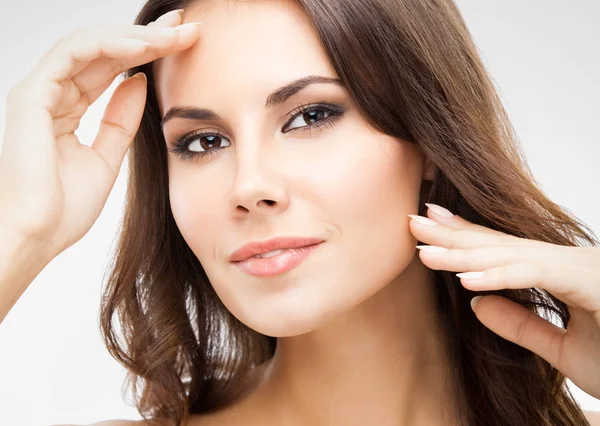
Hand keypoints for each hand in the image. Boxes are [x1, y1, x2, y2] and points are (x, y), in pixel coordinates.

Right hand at [0, 9, 199, 256]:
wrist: (36, 237)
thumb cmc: (63, 209)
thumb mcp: (107, 158)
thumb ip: (120, 120)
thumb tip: (140, 82)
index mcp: (68, 111)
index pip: (111, 70)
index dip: (147, 54)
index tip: (183, 44)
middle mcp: (52, 95)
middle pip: (104, 52)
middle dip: (147, 37)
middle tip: (185, 26)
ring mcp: (40, 93)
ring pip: (91, 46)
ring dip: (134, 38)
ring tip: (172, 35)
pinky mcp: (31, 95)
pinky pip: (71, 54)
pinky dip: (108, 46)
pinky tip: (142, 47)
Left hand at [408, 203, 599, 398]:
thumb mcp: (562, 350)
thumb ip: (521, 325)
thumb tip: (476, 303)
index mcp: (559, 274)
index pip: (503, 253)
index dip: (465, 240)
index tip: (429, 228)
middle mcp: (568, 264)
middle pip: (501, 247)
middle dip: (454, 237)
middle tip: (412, 222)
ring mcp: (582, 270)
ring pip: (512, 257)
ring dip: (465, 253)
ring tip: (422, 248)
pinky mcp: (593, 283)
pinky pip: (539, 278)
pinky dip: (501, 277)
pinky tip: (464, 278)